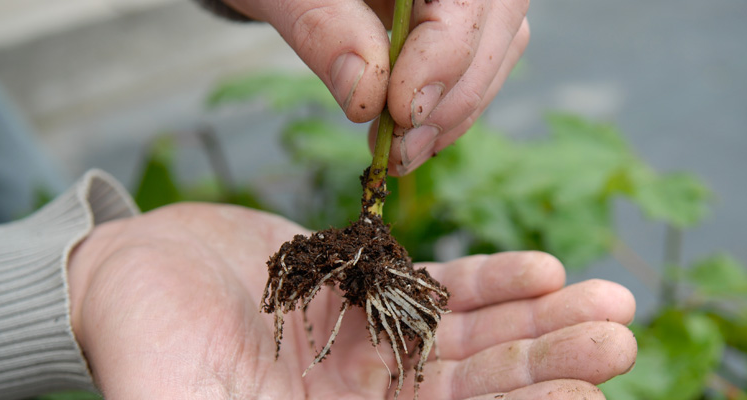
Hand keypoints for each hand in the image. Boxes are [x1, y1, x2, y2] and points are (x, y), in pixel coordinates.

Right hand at [67, 203, 635, 398]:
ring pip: (472, 337)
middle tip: (619, 337)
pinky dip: (492, 281)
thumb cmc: (144, 348)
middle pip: (478, 389)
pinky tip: (544, 269)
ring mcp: (372, 343)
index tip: (583, 398)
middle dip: (551, 365)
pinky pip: (440, 287)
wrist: (126, 274)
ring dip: (541, 321)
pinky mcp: (365, 287)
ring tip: (609, 300)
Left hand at [223, 0, 529, 174]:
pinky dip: (449, 110)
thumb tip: (365, 97)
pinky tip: (411, 139)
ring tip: (401, 152)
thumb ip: (325, 29)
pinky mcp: (463, 23)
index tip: (403, 109)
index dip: (446, 52)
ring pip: (497, 49)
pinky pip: (480, 67)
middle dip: (453, 95)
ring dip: (454, 112)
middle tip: (402, 148)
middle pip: (497, 21)